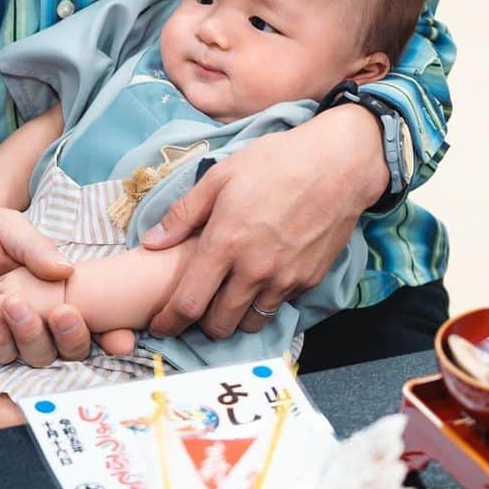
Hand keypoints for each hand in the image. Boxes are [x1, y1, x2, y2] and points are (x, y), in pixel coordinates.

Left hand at [0, 204, 133, 365]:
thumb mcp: (7, 226)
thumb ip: (35, 248)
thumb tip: (67, 269)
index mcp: (58, 290)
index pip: (94, 319)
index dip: (113, 333)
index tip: (122, 338)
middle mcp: (41, 316)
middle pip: (71, 348)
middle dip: (73, 337)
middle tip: (62, 313)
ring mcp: (12, 334)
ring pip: (37, 356)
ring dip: (30, 333)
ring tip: (12, 302)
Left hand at [142, 107, 387, 338]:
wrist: (337, 164)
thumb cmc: (275, 163)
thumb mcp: (219, 177)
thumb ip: (183, 214)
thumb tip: (151, 242)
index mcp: (225, 243)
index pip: (189, 303)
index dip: (169, 322)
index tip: (160, 326)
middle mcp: (254, 269)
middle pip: (218, 325)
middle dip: (200, 324)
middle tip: (195, 309)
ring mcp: (285, 279)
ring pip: (250, 323)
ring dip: (233, 318)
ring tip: (226, 298)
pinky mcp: (309, 280)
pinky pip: (278, 305)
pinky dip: (263, 301)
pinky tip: (259, 279)